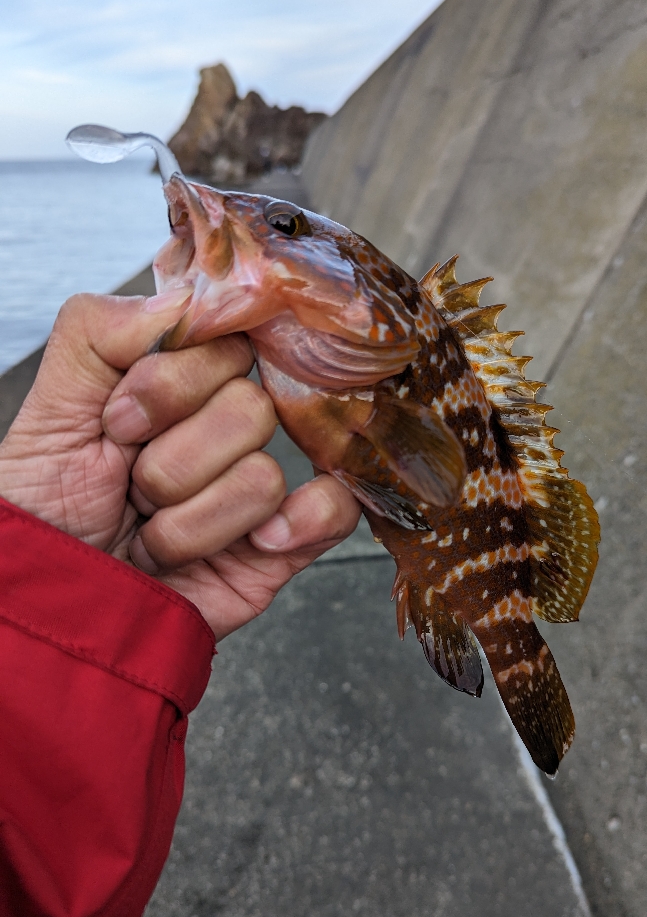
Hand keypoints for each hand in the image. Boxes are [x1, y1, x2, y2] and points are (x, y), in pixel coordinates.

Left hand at [0, 292, 360, 639]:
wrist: (49, 617)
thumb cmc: (43, 516)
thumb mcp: (47, 411)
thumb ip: (99, 333)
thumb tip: (188, 299)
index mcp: (174, 385)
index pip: (222, 342)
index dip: (170, 384)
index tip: (119, 424)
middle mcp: (220, 429)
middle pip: (250, 406)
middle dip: (172, 461)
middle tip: (133, 489)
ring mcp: (254, 488)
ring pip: (265, 474)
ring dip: (192, 520)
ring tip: (155, 541)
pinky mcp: (285, 545)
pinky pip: (334, 512)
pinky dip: (301, 524)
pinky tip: (257, 544)